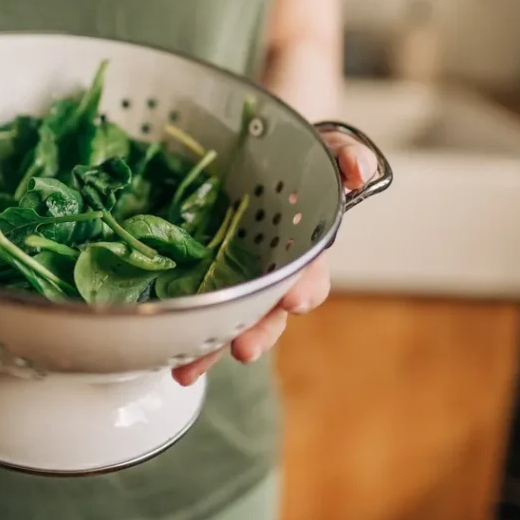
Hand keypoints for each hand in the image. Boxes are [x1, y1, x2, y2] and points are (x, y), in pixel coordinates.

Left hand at [172, 130, 377, 385]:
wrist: (256, 148)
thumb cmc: (295, 156)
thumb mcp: (324, 148)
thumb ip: (345, 155)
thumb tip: (358, 171)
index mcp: (302, 250)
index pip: (310, 277)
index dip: (304, 290)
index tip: (293, 299)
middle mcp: (270, 273)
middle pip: (266, 314)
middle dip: (256, 334)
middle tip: (242, 349)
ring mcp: (234, 277)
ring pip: (226, 320)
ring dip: (210, 348)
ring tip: (187, 371)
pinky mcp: (200, 273)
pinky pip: (192, 304)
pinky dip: (178, 329)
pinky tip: (161, 350)